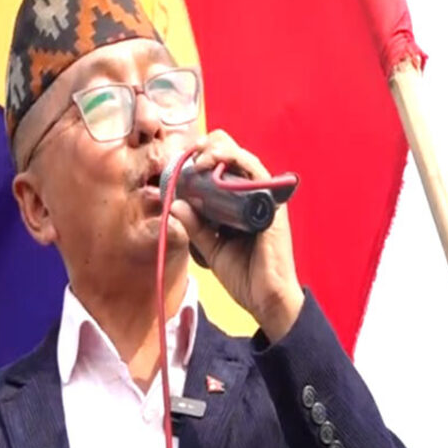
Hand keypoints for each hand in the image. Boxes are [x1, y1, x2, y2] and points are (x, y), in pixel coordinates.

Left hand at [170, 130, 304, 340]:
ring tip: (201, 158)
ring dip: (221, 151)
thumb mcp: (211, 248)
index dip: (206, 157)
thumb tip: (175, 204)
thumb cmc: (245, 275)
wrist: (266, 300)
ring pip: (246, 159)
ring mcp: (265, 200)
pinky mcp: (272, 206)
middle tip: (192, 154)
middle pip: (236, 157)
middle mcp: (254, 197)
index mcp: (240, 205)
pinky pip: (257, 174)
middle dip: (211, 147)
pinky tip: (217, 164)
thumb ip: (195, 226)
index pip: (225, 169)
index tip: (184, 160)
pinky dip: (237, 162)